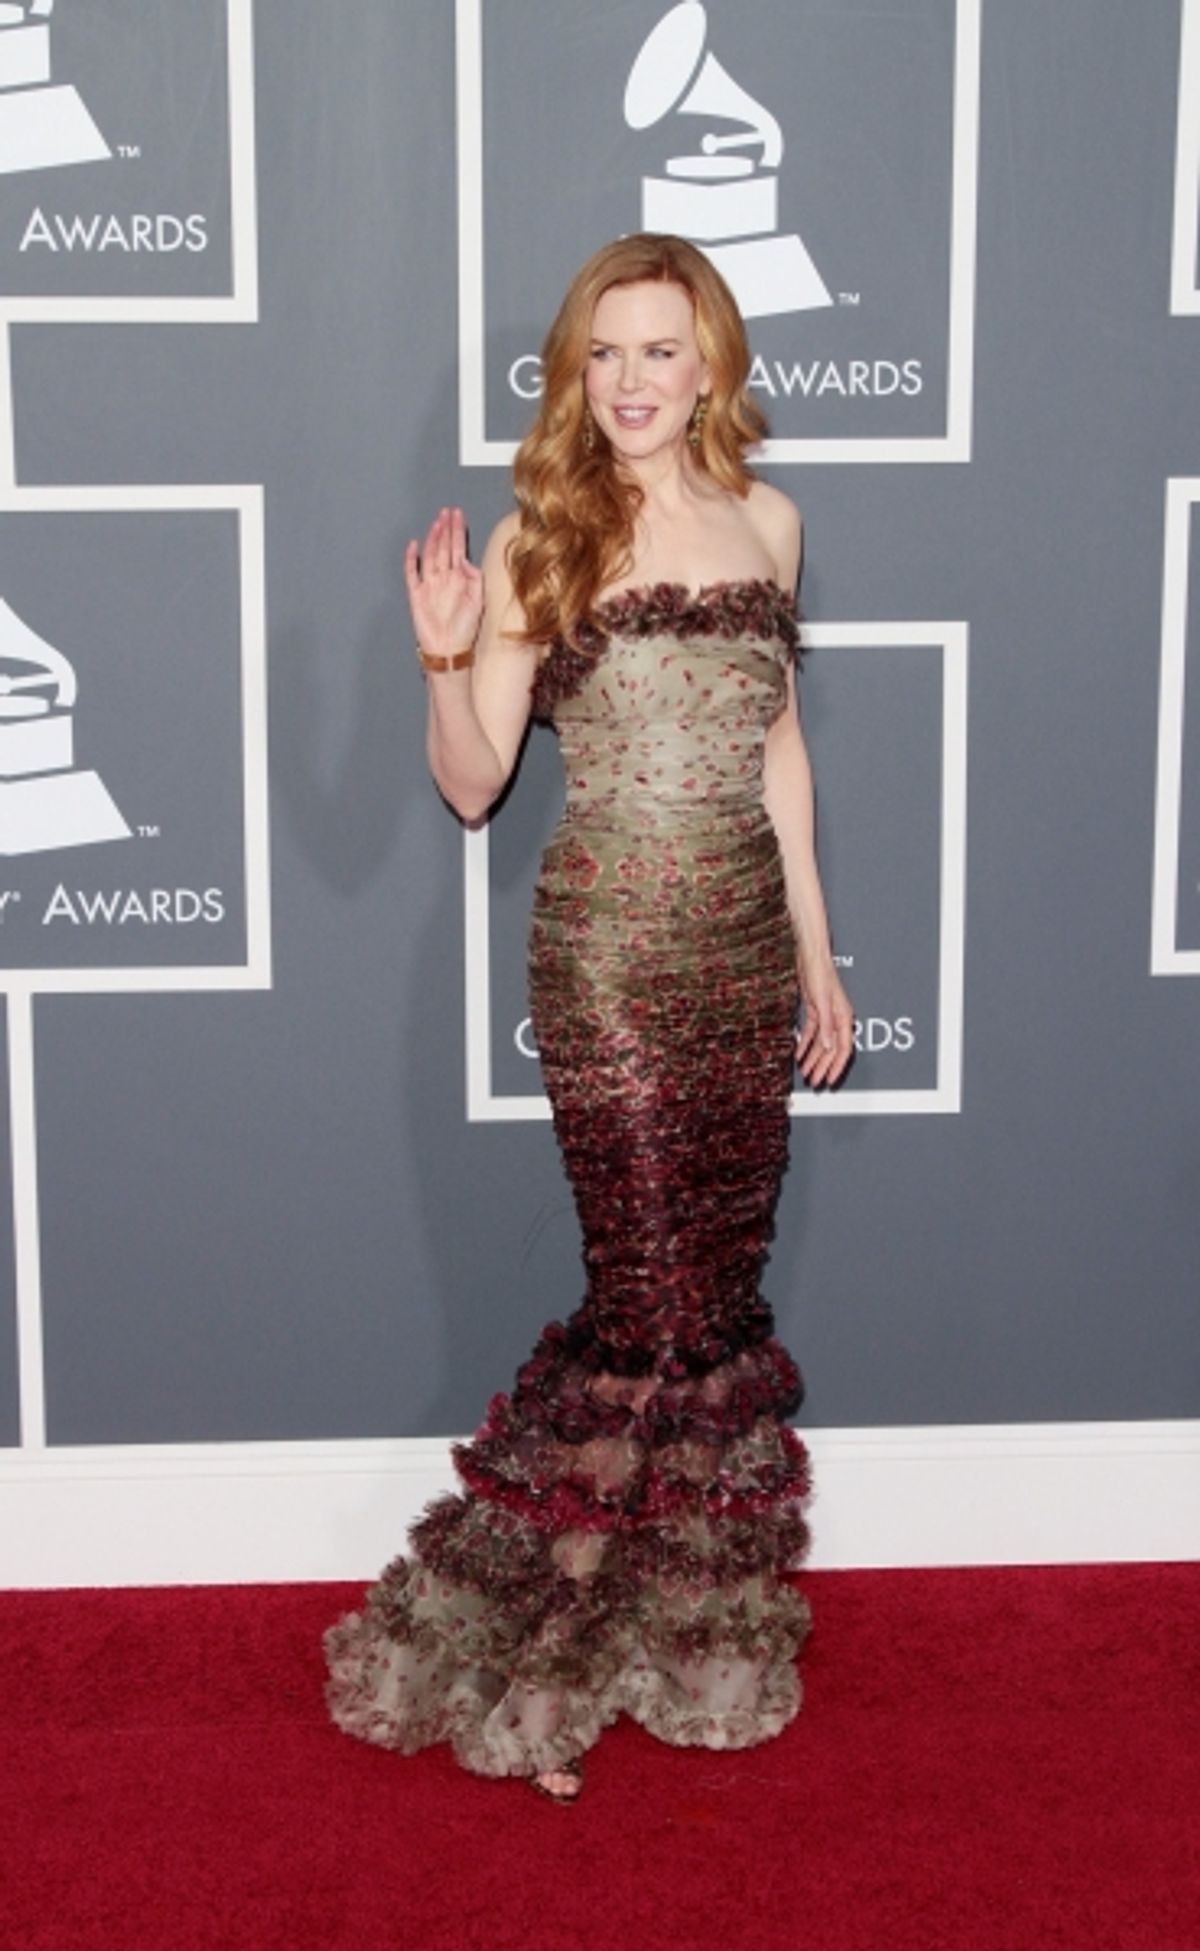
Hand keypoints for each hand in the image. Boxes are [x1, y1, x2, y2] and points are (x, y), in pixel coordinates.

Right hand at [405, 506, 482, 662]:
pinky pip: (412, 574)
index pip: (458, 549)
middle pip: (443, 548)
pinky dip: (411, 559)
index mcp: (459, 579)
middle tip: (447, 511)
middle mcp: (444, 579)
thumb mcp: (479, 602)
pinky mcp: (416, 595)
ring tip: (437, 522)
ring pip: (430, 556)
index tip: (458, 515)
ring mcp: (429, 586)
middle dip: (445, 529)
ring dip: (433, 538)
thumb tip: (465, 560)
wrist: (449, 650)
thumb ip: (474, 579)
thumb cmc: (465, 630)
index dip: (458, 532)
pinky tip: (414, 545)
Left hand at [795, 957, 854, 1087]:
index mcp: (844, 1017)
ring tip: (805, 1072)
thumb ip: (826, 1026)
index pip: (844, 1049)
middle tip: (814, 1081)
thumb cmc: (821, 974)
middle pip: (831, 1049)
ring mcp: (826, 1016)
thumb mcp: (823, 1003)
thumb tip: (829, 1047)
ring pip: (820, 1043)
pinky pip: (811, 1033)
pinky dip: (805, 1045)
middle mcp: (836, 1019)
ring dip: (813, 1058)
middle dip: (822, 1066)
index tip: (829, 1079)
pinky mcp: (815, 1011)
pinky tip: (799, 1054)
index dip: (837, 1066)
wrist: (810, 958)